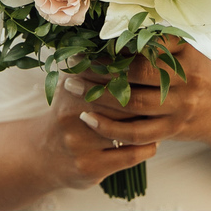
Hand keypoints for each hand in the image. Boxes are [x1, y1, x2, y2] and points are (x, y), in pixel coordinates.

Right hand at [31, 73, 158, 190]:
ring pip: (127, 130)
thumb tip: (127, 43)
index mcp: (70, 89)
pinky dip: (147, 147)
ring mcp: (79, 144)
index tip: (157, 71)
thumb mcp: (72, 85)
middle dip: (147, 98)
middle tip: (169, 93)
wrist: (42, 155)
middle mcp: (72, 116)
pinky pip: (129, 156)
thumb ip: (94, 65)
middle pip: (122, 103)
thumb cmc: (67, 113)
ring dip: (150, 124)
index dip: (137, 73)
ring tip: (166, 116)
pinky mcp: (89, 168)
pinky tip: (155, 141)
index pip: (112, 76)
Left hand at [70, 43, 210, 148]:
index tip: (89, 41)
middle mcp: (187, 80)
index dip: (116, 43)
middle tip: (73, 63)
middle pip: (137, 73)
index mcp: (188, 52)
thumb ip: (158, 39)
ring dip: (98, 97)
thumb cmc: (197, 72)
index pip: (147, 45)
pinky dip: (110, 127)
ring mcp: (180, 108)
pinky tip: (88, 119)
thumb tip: (113, 28)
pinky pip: (136, 133)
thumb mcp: (187, 49)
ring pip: (133, 104)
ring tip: (72, 88)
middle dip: (101, 69)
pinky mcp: (172, 130)